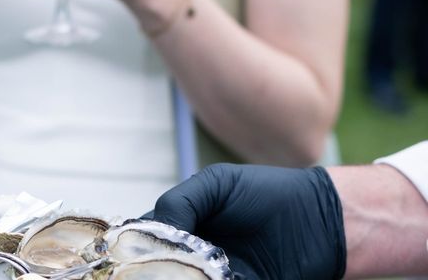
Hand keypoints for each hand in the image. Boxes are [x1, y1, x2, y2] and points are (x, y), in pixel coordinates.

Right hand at [152, 164, 346, 279]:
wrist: (321, 222)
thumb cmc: (267, 194)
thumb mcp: (217, 184)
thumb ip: (181, 202)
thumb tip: (154, 232)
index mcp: (182, 223)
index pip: (144, 237)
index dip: (136, 245)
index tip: (134, 251)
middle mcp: (191, 254)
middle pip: (159, 267)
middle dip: (155, 268)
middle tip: (167, 265)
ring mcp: (214, 276)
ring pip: (182, 279)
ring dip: (178, 276)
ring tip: (201, 269)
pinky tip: (218, 275)